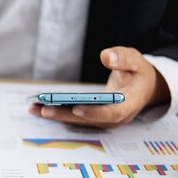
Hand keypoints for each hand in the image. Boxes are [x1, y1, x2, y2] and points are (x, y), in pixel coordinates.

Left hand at [29, 46, 169, 127]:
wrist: (143, 86)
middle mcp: (114, 117)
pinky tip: (38, 108)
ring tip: (34, 109)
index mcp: (128, 105)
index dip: (93, 113)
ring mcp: (103, 120)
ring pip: (78, 121)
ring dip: (56, 116)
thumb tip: (106, 56)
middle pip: (88, 120)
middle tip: (44, 109)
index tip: (76, 108)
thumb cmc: (138, 72)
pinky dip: (57, 113)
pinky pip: (74, 117)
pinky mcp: (93, 117)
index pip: (111, 113)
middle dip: (65, 116)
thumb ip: (123, 58)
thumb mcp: (136, 60)